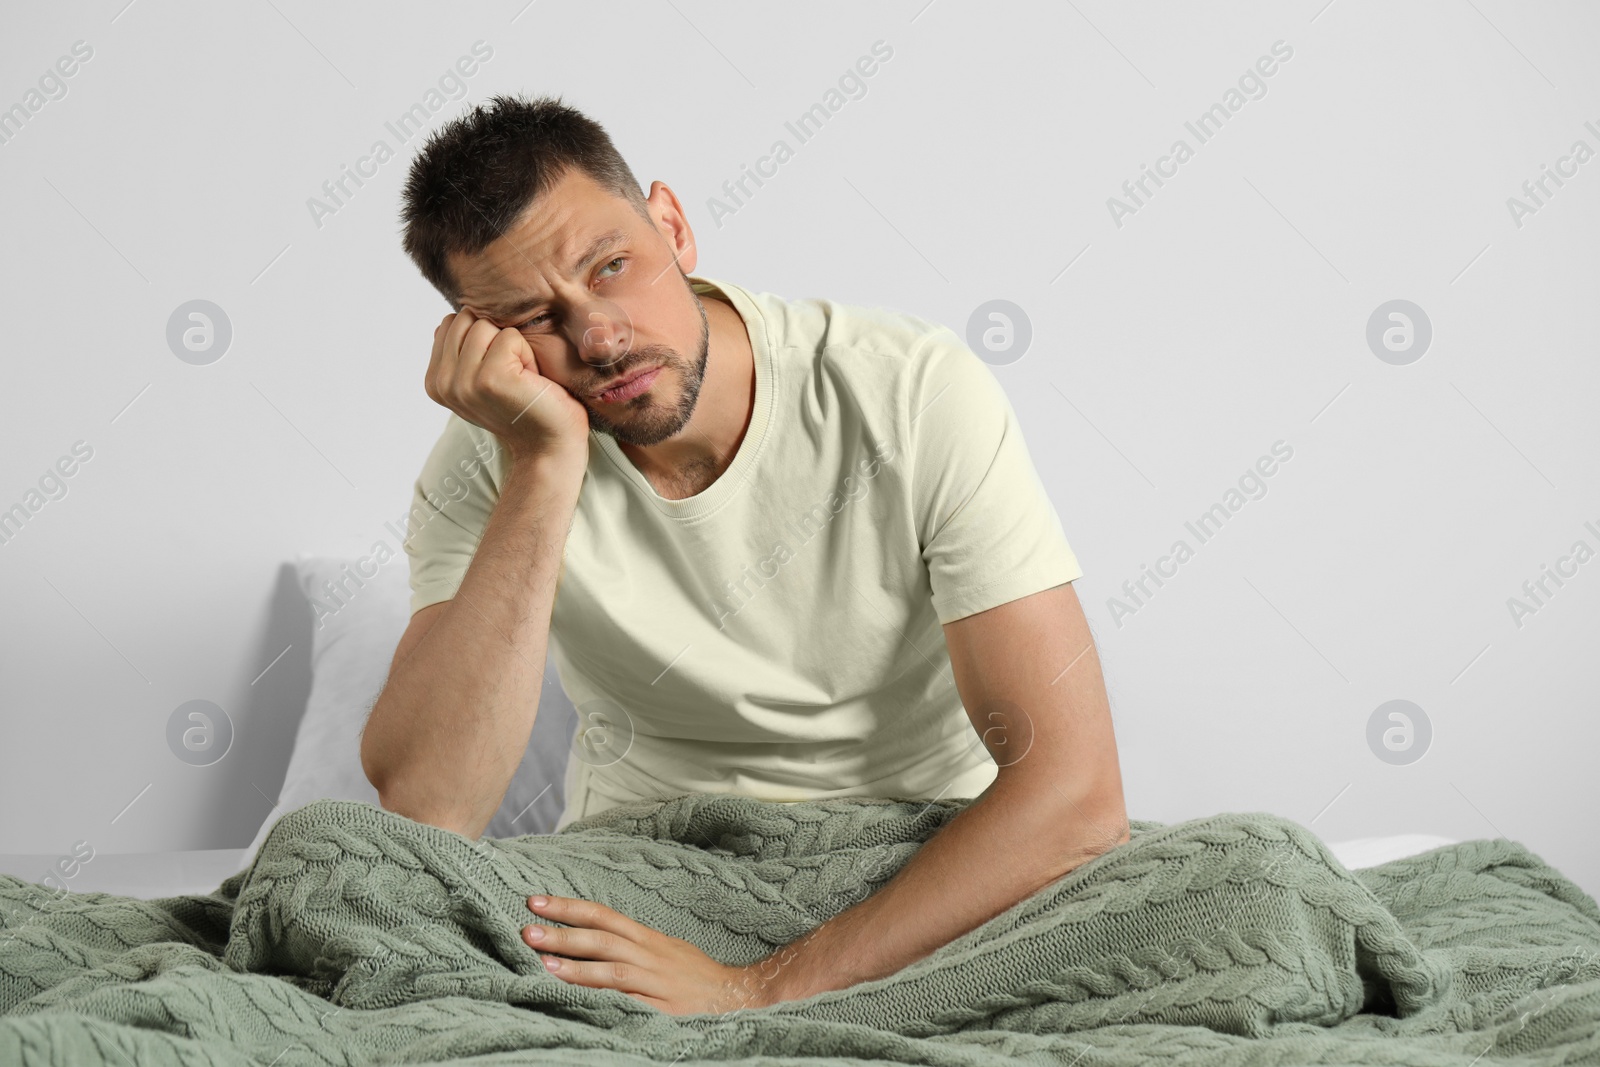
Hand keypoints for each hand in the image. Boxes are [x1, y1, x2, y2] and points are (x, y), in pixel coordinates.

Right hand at [425, 308, 589, 463]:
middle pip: (467, 320)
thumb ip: (459, 352)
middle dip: (495, 338)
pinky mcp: (490, 379)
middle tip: (511, 374)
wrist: (548, 445)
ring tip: (520, 378)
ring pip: (486, 326)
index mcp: (434, 381)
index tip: (496, 371)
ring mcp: (464, 382)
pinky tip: (530, 381)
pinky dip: (527, 354)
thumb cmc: (521, 407)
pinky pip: (510, 337)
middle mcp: (442, 383)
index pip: (450, 323)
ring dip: (512, 347)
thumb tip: (444, 323)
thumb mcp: (480, 379)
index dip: (482, 339)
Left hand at [522, 894, 781, 1014]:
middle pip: (603, 939)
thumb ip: (630, 945)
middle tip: (528, 930)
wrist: (737, 996)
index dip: (570, 907)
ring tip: (544, 963)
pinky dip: (603, 1002)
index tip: (537, 902)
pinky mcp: (662, 1011)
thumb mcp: (664, 950)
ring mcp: (655, 984)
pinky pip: (628, 1005)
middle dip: (564, 933)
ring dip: (577, 967)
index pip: (603, 916)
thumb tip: (592, 937)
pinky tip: (579, 1003)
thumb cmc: (694, 975)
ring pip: (613, 970)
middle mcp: (649, 956)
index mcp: (648, 938)